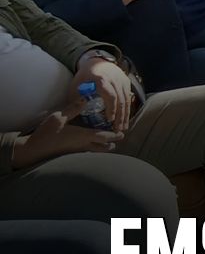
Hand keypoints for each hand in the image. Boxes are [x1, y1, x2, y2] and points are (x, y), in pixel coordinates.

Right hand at [10, 99, 124, 170]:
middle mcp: (83, 145)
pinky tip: (90, 143)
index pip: (104, 136)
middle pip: (103, 147)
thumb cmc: (47, 133)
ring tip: (108, 142)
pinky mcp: (71, 154)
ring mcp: (77, 152)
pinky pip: (87, 152)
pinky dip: (93, 148)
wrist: (34, 150)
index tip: (122, 133)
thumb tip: (86, 99)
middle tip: (117, 138)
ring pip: (96, 151)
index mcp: (83, 136)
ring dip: (103, 147)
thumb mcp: (59, 117)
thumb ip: (73, 108)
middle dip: (112, 143)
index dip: (115, 135)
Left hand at [71, 58, 133, 131]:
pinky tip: (125, 118)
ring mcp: (122, 80)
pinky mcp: (127, 82)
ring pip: (127, 99)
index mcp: (101, 79)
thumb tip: (75, 115)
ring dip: (125, 115)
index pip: (110, 95)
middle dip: (120, 116)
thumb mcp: (76, 86)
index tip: (109, 120)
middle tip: (118, 130)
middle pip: (121, 100)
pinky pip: (129, 97)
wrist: (96, 61)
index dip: (111, 108)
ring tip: (123, 127)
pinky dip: (127, 109)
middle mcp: (115, 79)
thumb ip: (76, 100)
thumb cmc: (84, 76)